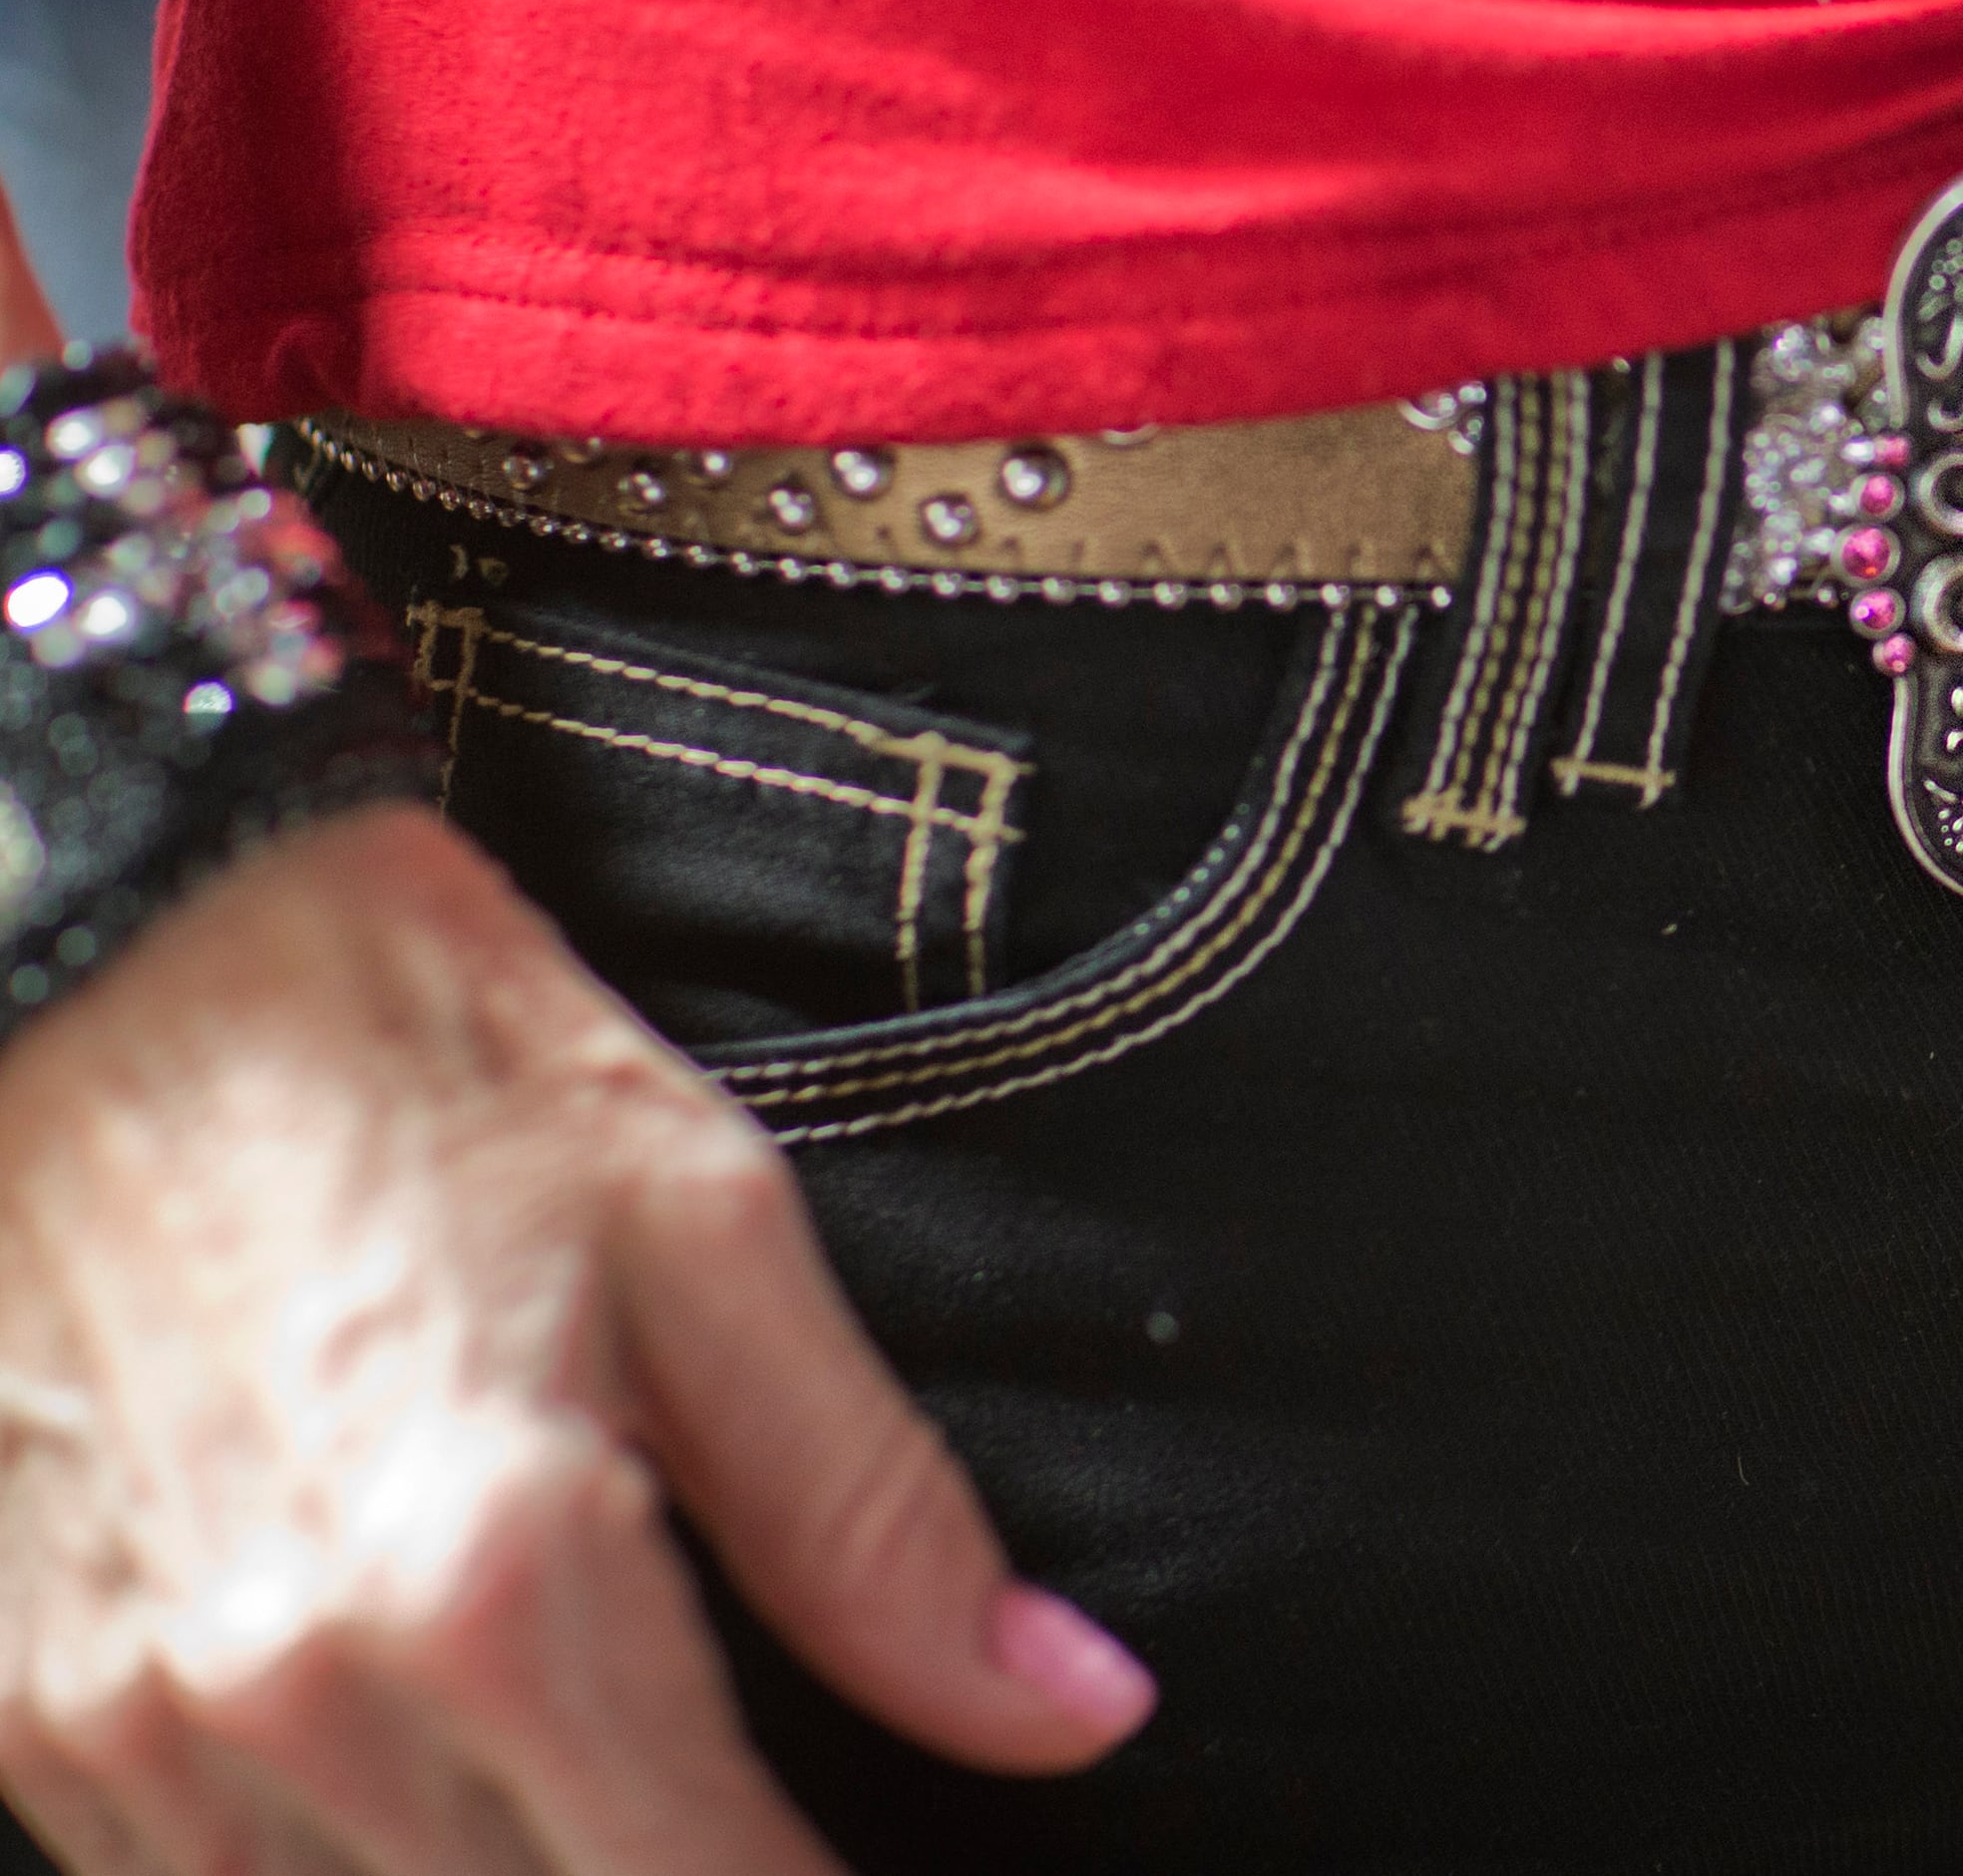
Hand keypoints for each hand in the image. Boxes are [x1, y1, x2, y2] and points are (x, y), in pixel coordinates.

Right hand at [0, 805, 1150, 1872]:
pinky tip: (461, 1808)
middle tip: (782, 1834)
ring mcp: (121, 1731)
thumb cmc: (413, 1059)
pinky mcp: (12, 1713)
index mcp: (497, 1584)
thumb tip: (1076, 1707)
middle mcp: (293, 1701)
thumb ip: (879, 1518)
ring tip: (645, 1812)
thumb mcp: (704, 1232)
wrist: (101, 953)